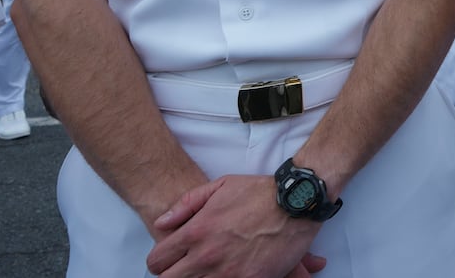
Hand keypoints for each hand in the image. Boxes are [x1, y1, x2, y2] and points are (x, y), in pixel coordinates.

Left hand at [147, 175, 325, 277]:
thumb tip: (162, 222)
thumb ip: (186, 204)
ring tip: (209, 269)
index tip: (170, 259)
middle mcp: (206, 256)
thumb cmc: (260, 193)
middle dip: (173, 274)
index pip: (157, 261)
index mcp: (196, 232)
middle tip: (185, 267)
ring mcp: (226, 272)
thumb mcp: (221, 185)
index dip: (160, 261)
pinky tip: (228, 272)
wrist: (297, 203)